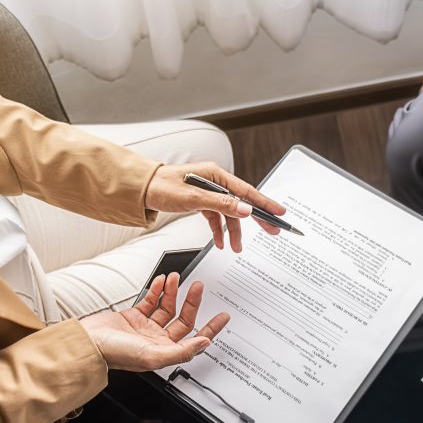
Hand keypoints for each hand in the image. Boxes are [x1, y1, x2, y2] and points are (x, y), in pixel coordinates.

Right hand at [79, 273, 228, 371]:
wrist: (88, 343)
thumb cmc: (115, 354)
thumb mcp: (153, 356)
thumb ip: (181, 351)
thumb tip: (204, 343)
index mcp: (164, 352)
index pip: (195, 339)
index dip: (211, 329)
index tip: (223, 317)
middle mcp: (157, 340)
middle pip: (183, 319)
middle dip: (192, 302)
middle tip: (198, 286)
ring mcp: (145, 327)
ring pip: (167, 307)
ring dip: (174, 292)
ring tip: (176, 278)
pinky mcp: (133, 316)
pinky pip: (151, 301)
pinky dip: (158, 290)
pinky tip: (162, 282)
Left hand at [145, 162, 284, 251]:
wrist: (142, 190)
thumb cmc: (163, 187)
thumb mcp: (193, 197)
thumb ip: (221, 204)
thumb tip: (245, 210)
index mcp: (216, 174)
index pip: (247, 191)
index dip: (265, 203)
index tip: (279, 212)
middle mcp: (215, 181)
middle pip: (242, 201)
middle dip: (256, 219)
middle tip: (272, 231)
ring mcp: (209, 191)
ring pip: (229, 213)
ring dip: (233, 231)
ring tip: (237, 247)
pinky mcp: (201, 201)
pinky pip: (216, 216)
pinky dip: (219, 230)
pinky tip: (220, 242)